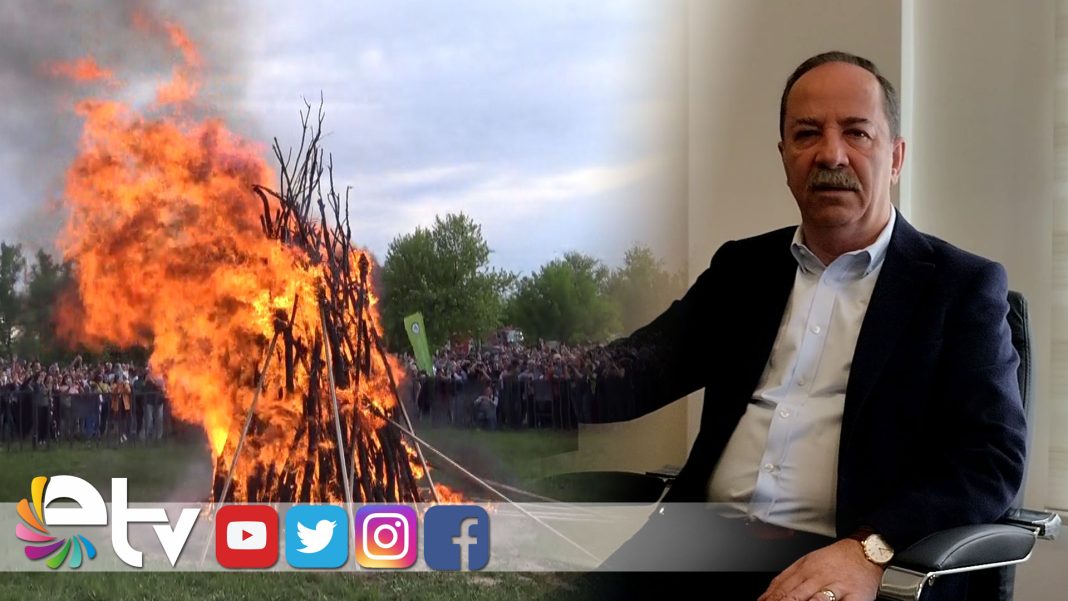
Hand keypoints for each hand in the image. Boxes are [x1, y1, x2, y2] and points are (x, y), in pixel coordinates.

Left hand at [757, 539, 882, 600]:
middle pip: (795, 596)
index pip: (781, 588)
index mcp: (804, 568)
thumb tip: (765, 597)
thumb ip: (785, 580)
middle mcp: (819, 577)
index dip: (770, 599)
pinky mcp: (856, 597)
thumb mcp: (805, 563)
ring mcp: (837, 587)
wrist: (864, 552)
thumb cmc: (835, 560)